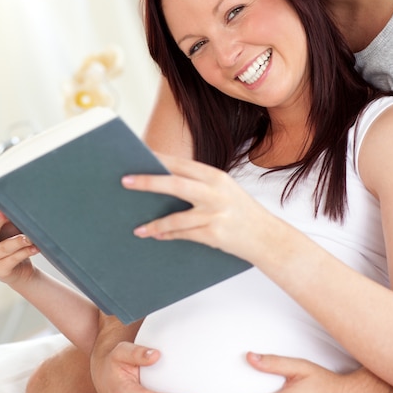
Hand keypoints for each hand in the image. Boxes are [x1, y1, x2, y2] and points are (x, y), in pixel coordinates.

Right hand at [0, 194, 38, 283]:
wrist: (21, 270)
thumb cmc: (14, 244)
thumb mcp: (10, 229)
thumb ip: (10, 218)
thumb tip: (21, 202)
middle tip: (3, 213)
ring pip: (2, 248)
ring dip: (17, 241)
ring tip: (29, 237)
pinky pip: (13, 260)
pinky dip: (25, 253)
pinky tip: (35, 248)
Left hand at [122, 155, 266, 264]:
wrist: (267, 237)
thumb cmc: (241, 212)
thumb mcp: (224, 191)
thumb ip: (198, 185)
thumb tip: (162, 181)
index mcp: (216, 177)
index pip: (181, 164)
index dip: (158, 159)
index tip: (138, 154)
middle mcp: (215, 192)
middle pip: (175, 184)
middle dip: (148, 182)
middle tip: (125, 180)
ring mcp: (215, 214)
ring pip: (176, 217)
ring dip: (154, 223)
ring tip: (138, 227)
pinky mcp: (214, 234)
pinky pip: (183, 234)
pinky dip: (167, 235)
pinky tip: (155, 236)